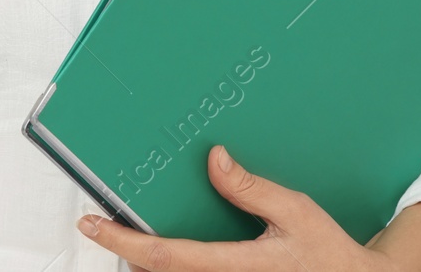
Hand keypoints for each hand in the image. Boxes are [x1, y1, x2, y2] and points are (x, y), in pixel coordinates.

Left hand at [76, 145, 420, 271]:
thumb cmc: (329, 253)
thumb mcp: (298, 213)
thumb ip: (252, 189)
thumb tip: (214, 159)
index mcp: (238, 266)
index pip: (164, 256)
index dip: (121, 240)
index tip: (90, 222)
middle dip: (125, 251)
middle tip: (101, 221)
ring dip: (147, 262)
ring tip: (131, 232)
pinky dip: (172, 266)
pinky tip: (167, 248)